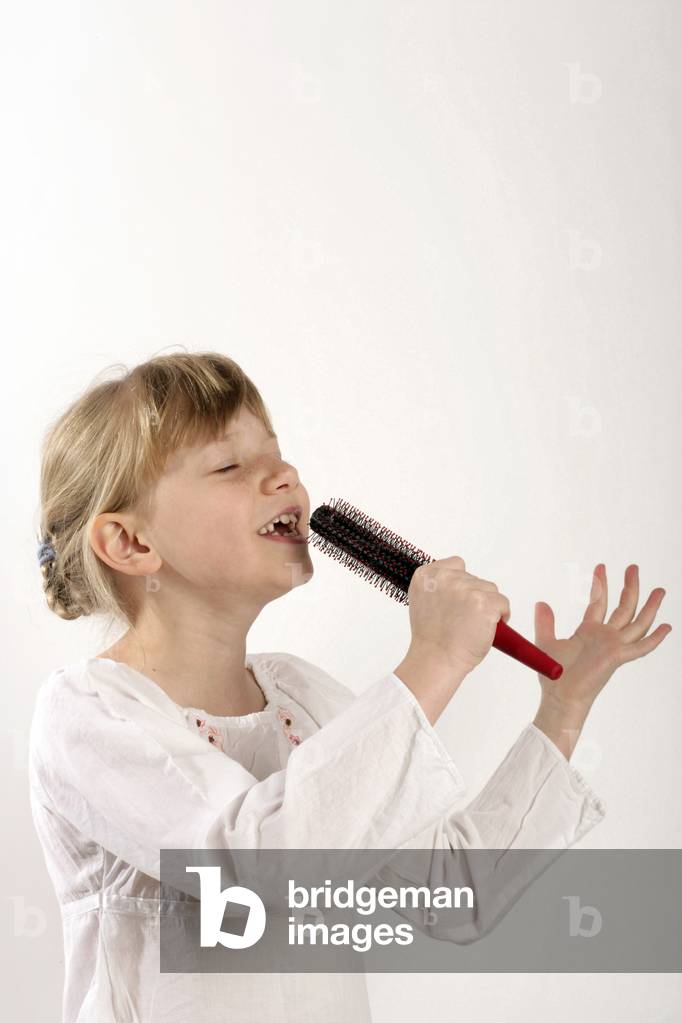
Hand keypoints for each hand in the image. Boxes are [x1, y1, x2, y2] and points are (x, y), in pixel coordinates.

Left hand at [534, 563, 670, 713]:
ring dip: (649, 606)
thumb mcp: (545, 642)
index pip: (599, 602)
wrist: (559, 696)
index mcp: (589, 632)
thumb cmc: (553, 676)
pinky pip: (641, 647)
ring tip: (660, 590)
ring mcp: (614, 646)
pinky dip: (655, 638)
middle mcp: (605, 637)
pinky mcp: (618, 657)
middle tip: (633, 567)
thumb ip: (545, 622)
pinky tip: (667, 627)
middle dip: (629, 586)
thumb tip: (541, 603)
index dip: (600, 584)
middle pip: (623, 607)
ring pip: (637, 622)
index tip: (601, 566)